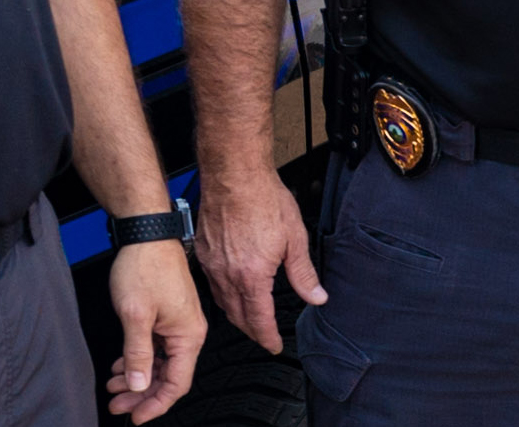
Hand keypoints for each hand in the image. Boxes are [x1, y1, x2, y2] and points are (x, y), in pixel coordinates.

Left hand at [99, 239, 204, 421]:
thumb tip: (140, 385)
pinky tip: (121, 364)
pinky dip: (138, 359)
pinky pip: (156, 347)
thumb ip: (138, 355)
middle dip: (141, 394)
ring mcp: (178, 323)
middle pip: (168, 377)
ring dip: (137, 377)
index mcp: (188, 335)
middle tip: (118, 404)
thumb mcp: (135, 315)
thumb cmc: (145, 265)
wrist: (145, 233)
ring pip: (159, 363)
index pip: (177, 384)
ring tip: (114, 386)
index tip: (136, 416)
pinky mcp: (168, 315)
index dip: (155, 405)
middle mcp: (188, 332)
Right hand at [190, 170, 327, 352]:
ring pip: (222, 302)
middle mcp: (227, 274)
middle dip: (252, 331)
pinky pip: (211, 284)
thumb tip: (316, 297)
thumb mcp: (295, 238)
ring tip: (249, 319)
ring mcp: (211, 264)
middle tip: (263, 336)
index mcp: (251, 275)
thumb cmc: (263, 198)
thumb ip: (303, 273)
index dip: (268, 337)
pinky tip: (230, 291)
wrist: (234, 174)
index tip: (274, 345)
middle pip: (238, 316)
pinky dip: (223, 295)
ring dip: (237, 315)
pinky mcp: (202, 252)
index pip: (259, 319)